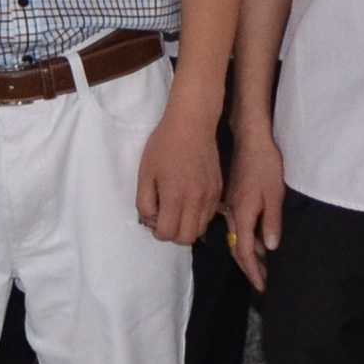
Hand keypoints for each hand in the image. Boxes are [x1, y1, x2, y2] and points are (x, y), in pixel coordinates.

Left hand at [135, 91, 220, 247]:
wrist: (192, 124)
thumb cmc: (165, 145)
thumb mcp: (145, 173)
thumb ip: (144, 202)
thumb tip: (152, 220)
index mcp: (175, 196)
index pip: (167, 233)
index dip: (157, 231)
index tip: (154, 218)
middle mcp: (196, 201)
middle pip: (186, 238)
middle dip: (172, 234)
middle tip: (164, 217)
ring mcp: (210, 197)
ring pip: (200, 230)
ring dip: (186, 227)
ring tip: (177, 210)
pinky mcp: (218, 191)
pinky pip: (209, 216)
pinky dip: (198, 217)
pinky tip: (189, 202)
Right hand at [225, 126, 287, 291]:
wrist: (250, 140)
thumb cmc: (265, 165)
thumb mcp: (273, 194)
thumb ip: (271, 222)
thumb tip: (270, 248)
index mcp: (241, 215)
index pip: (246, 252)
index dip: (254, 271)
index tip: (262, 287)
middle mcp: (231, 215)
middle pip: (238, 249)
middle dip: (249, 269)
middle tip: (261, 284)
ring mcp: (229, 208)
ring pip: (236, 239)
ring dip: (248, 256)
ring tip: (261, 268)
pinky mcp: (232, 200)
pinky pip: (236, 228)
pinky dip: (245, 241)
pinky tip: (256, 243)